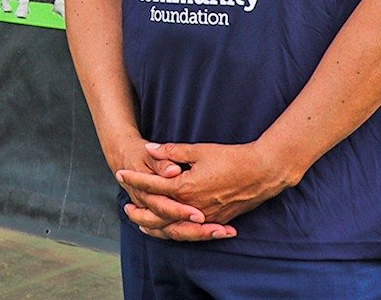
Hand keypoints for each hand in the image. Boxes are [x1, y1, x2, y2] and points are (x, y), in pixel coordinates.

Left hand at [117, 140, 290, 240]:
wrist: (261, 173)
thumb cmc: (231, 158)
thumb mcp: (200, 150)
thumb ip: (173, 152)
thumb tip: (151, 149)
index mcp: (186, 187)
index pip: (153, 185)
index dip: (135, 179)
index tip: (120, 173)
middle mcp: (192, 206)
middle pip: (157, 213)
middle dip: (140, 209)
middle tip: (125, 207)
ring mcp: (203, 216)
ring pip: (172, 228)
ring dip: (154, 225)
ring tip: (140, 222)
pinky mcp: (214, 221)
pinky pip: (188, 232)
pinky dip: (174, 231)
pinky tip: (168, 228)